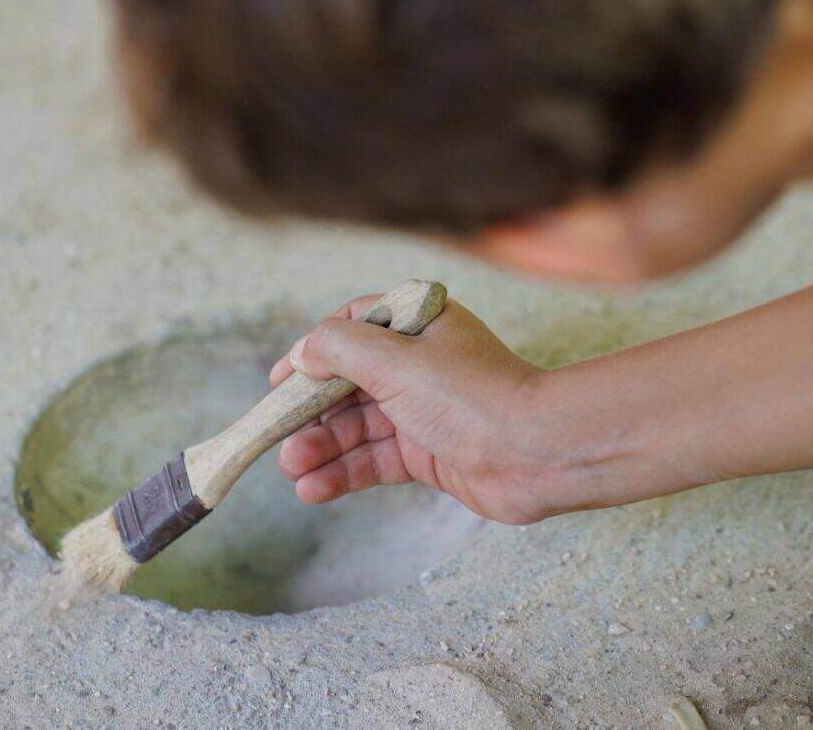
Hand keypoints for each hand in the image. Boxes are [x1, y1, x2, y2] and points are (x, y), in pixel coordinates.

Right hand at [270, 295, 564, 523]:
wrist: (535, 452)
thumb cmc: (471, 395)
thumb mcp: (394, 358)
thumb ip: (340, 348)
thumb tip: (303, 352)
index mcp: (417, 324)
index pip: (351, 327)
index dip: (311, 353)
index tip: (278, 381)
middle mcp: (420, 363)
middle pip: (348, 383)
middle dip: (310, 412)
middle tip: (276, 437)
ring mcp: (424, 410)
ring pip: (358, 426)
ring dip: (322, 447)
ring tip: (291, 470)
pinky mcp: (429, 453)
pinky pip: (375, 460)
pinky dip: (344, 473)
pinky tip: (314, 489)